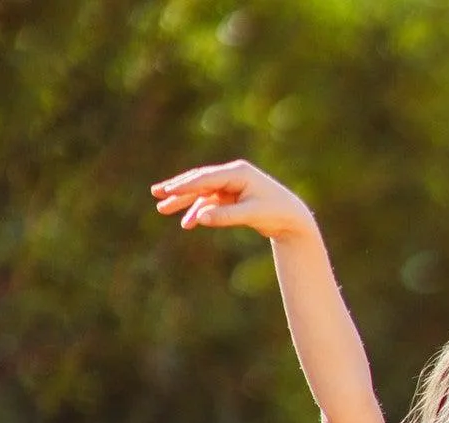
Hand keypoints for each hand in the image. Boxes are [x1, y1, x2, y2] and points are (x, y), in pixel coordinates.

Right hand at [150, 159, 314, 240]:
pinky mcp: (232, 197)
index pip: (206, 178)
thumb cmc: (276, 212)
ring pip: (202, 193)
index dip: (185, 185)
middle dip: (177, 189)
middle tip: (156, 194)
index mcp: (238, 173)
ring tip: (163, 209)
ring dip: (184, 202)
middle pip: (199, 181)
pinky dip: (199, 212)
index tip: (167, 191)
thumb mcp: (251, 215)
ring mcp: (231, 186)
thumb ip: (225, 216)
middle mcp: (232, 175)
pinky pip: (210, 204)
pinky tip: (188, 223)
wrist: (293, 217)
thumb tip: (200, 218)